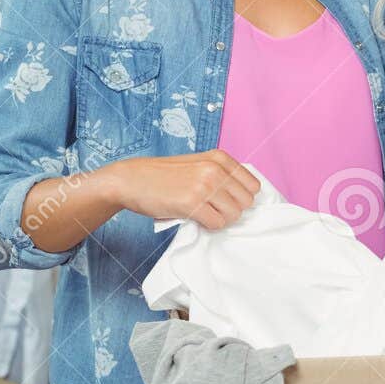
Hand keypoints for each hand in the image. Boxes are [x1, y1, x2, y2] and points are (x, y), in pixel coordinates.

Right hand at [107, 150, 261, 230]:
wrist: (131, 179)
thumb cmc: (164, 175)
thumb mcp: (197, 164)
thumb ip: (220, 174)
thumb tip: (244, 198)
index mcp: (219, 158)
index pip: (253, 185)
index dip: (241, 198)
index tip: (227, 202)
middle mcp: (215, 169)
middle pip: (246, 202)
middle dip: (232, 210)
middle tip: (213, 209)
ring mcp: (204, 186)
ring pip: (234, 215)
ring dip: (221, 219)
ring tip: (203, 213)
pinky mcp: (192, 203)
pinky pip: (217, 224)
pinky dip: (209, 226)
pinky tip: (196, 218)